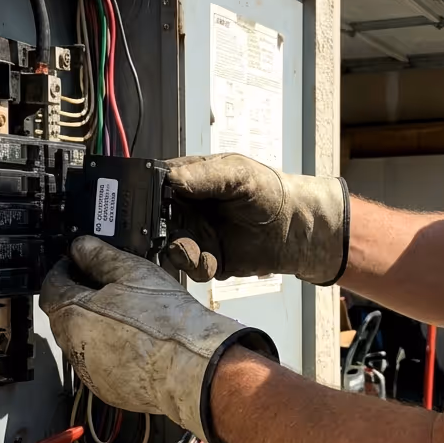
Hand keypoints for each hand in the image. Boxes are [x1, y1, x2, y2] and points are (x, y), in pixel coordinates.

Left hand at [40, 236, 278, 442]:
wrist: (194, 367)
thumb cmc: (166, 321)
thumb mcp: (133, 273)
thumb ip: (99, 256)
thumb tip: (80, 247)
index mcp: (73, 315)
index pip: (51, 288)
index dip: (62, 271)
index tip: (74, 264)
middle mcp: (74, 347)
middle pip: (64, 317)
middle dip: (79, 299)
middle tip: (106, 286)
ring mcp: (90, 373)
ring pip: (83, 342)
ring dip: (95, 328)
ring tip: (128, 315)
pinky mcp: (108, 391)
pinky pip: (101, 365)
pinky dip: (111, 353)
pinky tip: (136, 342)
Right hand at [163, 154, 349, 285]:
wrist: (296, 228)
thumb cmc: (270, 192)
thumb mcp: (238, 173)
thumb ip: (204, 175)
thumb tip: (172, 178)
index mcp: (189, 179)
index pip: (155, 185)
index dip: (147, 195)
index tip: (151, 206)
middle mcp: (187, 208)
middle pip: (155, 221)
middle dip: (157, 231)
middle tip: (171, 234)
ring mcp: (196, 234)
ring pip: (170, 247)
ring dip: (179, 252)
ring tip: (194, 251)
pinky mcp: (207, 259)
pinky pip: (190, 269)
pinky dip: (197, 268)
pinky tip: (212, 262)